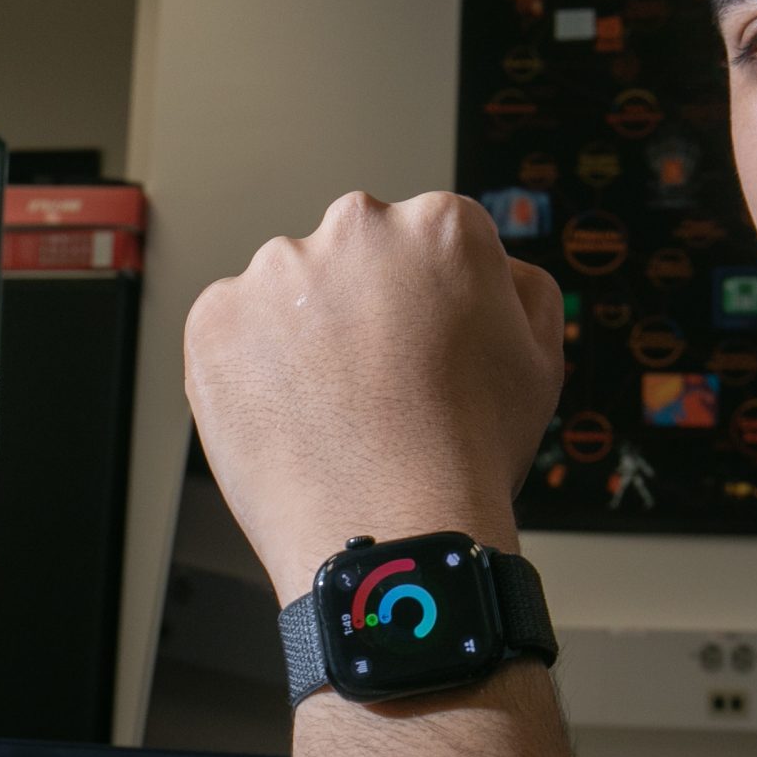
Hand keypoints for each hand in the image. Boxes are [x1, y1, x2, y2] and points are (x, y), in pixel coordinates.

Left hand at [184, 191, 562, 602]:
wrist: (391, 529)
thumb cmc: (467, 455)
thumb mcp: (539, 360)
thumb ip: (523, 289)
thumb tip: (498, 269)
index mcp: (440, 226)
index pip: (427, 239)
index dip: (429, 300)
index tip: (424, 342)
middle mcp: (356, 230)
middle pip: (355, 254)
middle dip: (362, 303)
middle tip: (377, 379)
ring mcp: (277, 272)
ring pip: (289, 290)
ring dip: (302, 331)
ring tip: (331, 407)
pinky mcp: (217, 318)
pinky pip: (232, 329)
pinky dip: (250, 365)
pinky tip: (289, 413)